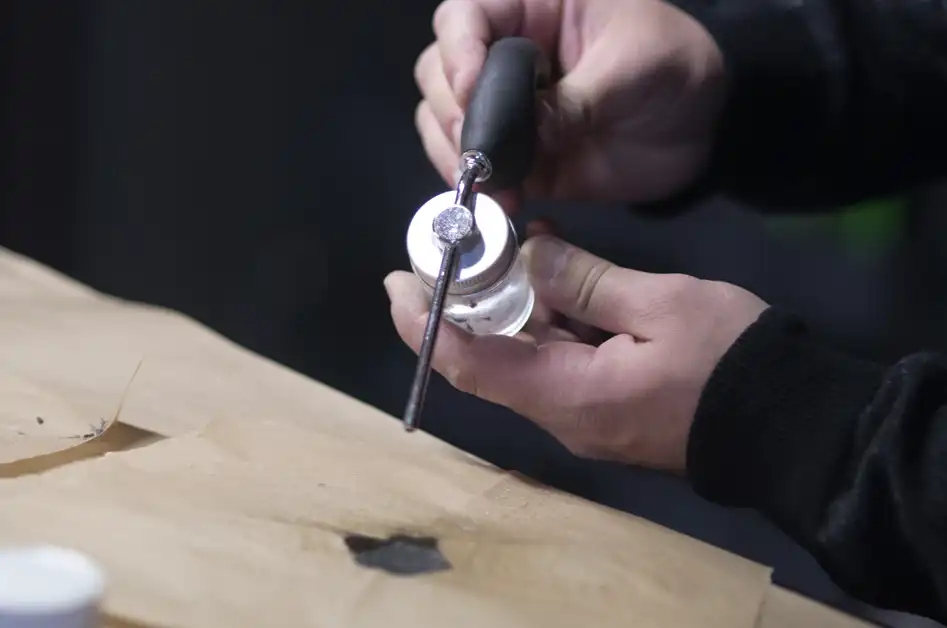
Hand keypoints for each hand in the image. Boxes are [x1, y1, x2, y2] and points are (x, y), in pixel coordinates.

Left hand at [384, 234, 766, 470]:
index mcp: (565, 395)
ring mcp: (582, 416)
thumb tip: (530, 253)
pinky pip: (554, 365)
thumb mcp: (660, 305)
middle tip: (454, 250)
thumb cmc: (729, 362)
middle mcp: (561, 414)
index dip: (425, 322)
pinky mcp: (603, 408)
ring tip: (498, 251)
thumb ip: (586, 279)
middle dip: (462, 307)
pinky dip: (542, 322)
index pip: (469, 363)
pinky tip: (548, 275)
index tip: (400, 280)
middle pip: (488, 362)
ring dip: (505, 310)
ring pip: (521, 360)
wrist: (789, 424)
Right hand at [414, 0, 726, 206]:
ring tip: (487, 179)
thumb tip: (525, 136)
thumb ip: (577, 100)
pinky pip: (472, 168)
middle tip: (481, 146)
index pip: (465, 15)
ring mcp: (504, 109)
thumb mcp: (635, 69)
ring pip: (442, 121)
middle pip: (439, 71)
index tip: (470, 90)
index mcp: (532, 9)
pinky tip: (501, 200)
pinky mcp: (513, 156)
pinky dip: (477, 186)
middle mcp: (504, 55)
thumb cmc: (675, 69)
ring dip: (454, 153)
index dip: (458, 50)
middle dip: (452, 110)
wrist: (700, 128)